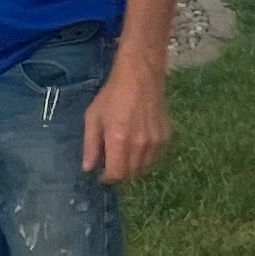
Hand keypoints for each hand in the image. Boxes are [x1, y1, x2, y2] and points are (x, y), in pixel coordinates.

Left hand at [79, 53, 170, 185]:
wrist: (140, 76)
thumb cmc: (112, 95)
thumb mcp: (93, 118)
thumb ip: (90, 145)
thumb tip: (88, 168)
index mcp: (119, 140)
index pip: (116, 174)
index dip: (107, 178)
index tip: (101, 173)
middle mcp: (139, 144)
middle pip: (130, 174)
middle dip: (119, 173)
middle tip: (111, 162)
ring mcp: (155, 142)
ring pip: (144, 168)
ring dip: (132, 167)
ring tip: (124, 153)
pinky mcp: (166, 137)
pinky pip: (154, 158)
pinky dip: (145, 158)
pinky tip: (137, 145)